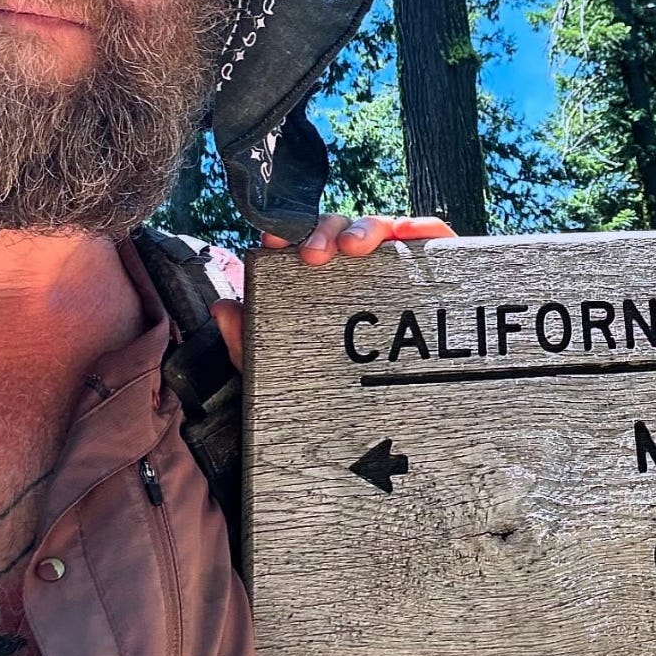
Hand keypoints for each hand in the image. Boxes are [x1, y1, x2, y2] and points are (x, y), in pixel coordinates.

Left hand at [212, 214, 454, 370]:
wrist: (393, 429)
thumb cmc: (335, 394)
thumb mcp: (282, 372)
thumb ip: (247, 345)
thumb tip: (222, 309)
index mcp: (321, 281)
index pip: (305, 243)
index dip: (290, 232)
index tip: (275, 241)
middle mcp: (357, 269)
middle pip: (341, 230)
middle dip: (325, 230)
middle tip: (313, 255)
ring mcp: (396, 269)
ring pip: (383, 229)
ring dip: (366, 228)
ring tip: (352, 247)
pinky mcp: (433, 275)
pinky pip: (432, 239)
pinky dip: (422, 226)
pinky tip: (411, 233)